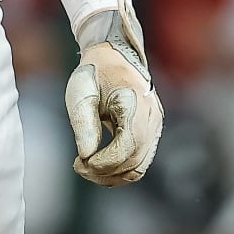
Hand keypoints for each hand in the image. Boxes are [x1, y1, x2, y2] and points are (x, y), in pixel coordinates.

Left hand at [65, 0, 163, 185]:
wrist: (115, 56)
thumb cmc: (95, 72)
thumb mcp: (81, 91)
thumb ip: (83, 123)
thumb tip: (86, 156)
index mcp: (134, 103)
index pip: (127, 146)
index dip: (104, 162)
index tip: (80, 162)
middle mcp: (151, 118)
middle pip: (134, 162)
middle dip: (105, 172)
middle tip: (79, 167)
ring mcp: (155, 126)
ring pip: (139, 167)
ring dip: (113, 176)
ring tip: (87, 169)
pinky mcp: (151, 132)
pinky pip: (140, 160)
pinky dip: (121, 169)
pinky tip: (100, 166)